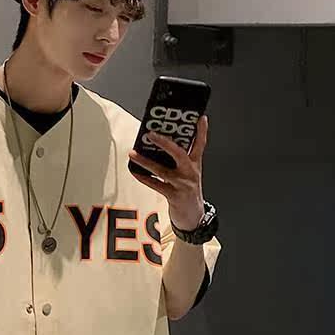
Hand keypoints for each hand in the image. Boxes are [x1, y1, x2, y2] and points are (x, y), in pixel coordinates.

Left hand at [128, 115, 207, 230]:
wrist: (193, 216)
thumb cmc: (188, 191)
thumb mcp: (190, 173)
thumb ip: (181, 159)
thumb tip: (162, 144)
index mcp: (195, 164)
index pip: (200, 144)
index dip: (201, 131)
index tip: (200, 118)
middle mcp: (190, 172)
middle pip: (179, 153)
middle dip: (164, 142)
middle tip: (150, 133)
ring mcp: (182, 184)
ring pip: (162, 170)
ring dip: (145, 161)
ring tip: (133, 153)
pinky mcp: (174, 196)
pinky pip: (155, 184)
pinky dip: (143, 178)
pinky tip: (134, 171)